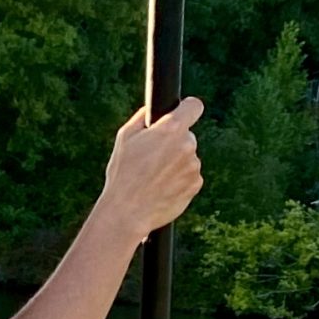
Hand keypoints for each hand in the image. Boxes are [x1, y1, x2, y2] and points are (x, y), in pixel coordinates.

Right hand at [100, 97, 203, 240]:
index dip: (187, 109)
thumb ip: (142, 118)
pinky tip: (162, 187)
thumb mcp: (124, 138)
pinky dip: (179, 180)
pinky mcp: (196, 184)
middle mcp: (187, 145)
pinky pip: (190, 176)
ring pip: (188, 157)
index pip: (194, 106)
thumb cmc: (123, 174)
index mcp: (171, 129)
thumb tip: (151, 111)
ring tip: (154, 177)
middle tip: (152, 158)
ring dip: (176, 163)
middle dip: (174, 143)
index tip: (183, 113)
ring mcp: (194, 166)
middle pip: (187, 136)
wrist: (128, 211)